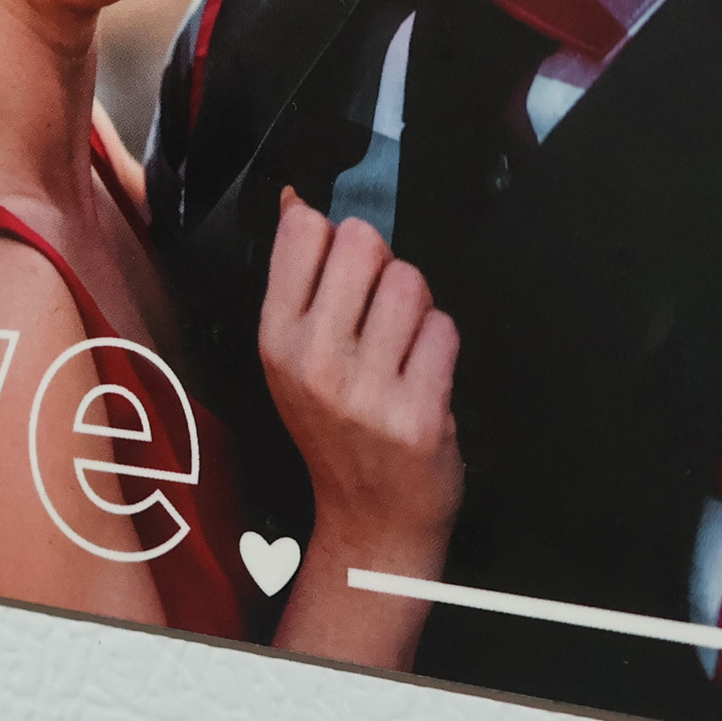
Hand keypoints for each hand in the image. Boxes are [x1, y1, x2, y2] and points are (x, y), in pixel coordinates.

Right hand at [258, 190, 463, 575]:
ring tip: (404, 348)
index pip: (306, 230)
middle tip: (382, 311)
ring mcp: (365, 392)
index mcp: (276, 338)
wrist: (372, 520)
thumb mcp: (294, 356)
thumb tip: (296, 200)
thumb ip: (298, 279)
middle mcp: (313, 362)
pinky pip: (445, 330)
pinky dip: (443, 346)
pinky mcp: (418, 415)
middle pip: (363, 242)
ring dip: (420, 307)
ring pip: (412, 283)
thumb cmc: (336, 426)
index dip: (336, 238)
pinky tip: (425, 378)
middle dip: (384, 264)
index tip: (344, 276)